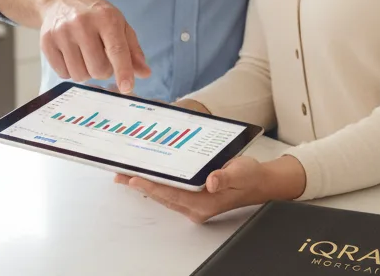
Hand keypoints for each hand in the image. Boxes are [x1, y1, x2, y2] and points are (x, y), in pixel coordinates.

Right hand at [40, 0, 150, 93]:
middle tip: (101, 58)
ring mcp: (62, 33)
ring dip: (86, 72)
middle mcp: (82, 24)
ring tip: (86, 56)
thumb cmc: (96, 15)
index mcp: (106, 18)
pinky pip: (63, 74)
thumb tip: (144, 73)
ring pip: (79, 74)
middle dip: (103, 71)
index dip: (123, 71)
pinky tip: (72, 56)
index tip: (126, 88)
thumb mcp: (119, 25)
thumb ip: (133, 50)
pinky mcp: (46, 42)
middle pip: (98, 68)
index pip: (117, 50)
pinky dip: (70, 71)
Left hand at [114, 156, 305, 223]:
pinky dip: (157, 184)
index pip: (171, 194)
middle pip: (162, 196)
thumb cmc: (249, 177)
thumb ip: (225, 177)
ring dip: (146, 184)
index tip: (133, 178)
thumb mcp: (240, 172)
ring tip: (125, 174)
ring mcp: (194, 205)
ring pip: (164, 195)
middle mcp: (196, 207)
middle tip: (119, 173)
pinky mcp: (194, 199)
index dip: (151, 186)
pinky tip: (148, 175)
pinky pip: (171, 192)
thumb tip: (211, 180)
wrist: (260, 183)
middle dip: (140, 184)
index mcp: (205, 203)